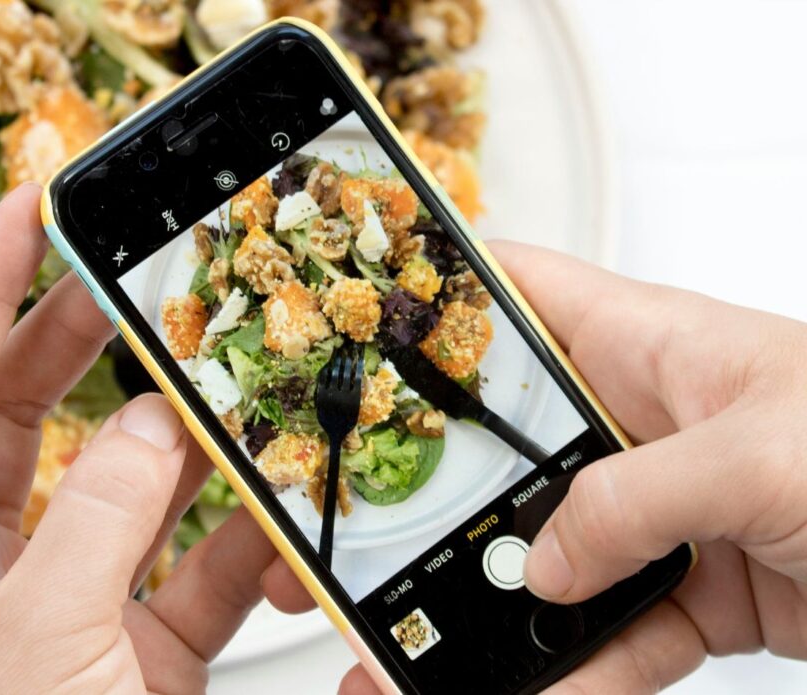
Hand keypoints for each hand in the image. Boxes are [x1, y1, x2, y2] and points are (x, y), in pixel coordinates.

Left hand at [0, 184, 299, 692]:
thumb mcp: (41, 645)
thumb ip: (99, 519)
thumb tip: (151, 424)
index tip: (35, 215)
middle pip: (31, 416)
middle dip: (82, 340)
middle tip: (134, 273)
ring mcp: (77, 601)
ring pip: (132, 484)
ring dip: (186, 438)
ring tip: (228, 382)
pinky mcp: (147, 643)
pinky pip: (201, 563)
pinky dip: (246, 537)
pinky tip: (281, 513)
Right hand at [263, 241, 806, 692]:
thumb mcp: (763, 452)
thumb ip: (635, 501)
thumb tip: (548, 563)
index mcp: (647, 344)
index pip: (516, 296)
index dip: (437, 306)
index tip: (363, 343)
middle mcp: (641, 420)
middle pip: (509, 452)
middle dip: (442, 499)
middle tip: (376, 542)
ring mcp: (661, 507)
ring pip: (551, 556)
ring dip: (498, 606)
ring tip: (437, 650)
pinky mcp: (691, 584)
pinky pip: (612, 631)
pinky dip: (576, 669)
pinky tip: (542, 692)